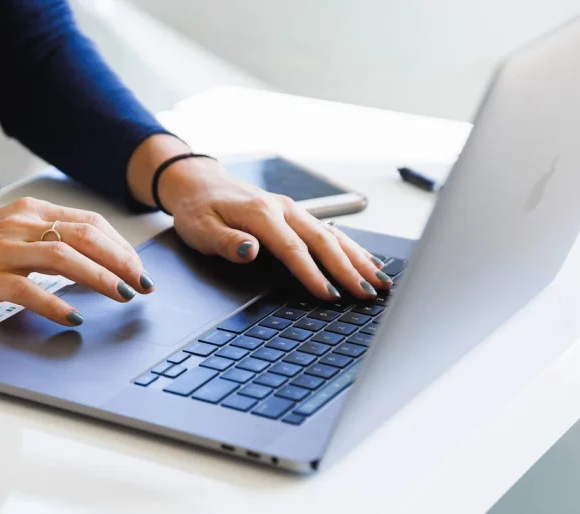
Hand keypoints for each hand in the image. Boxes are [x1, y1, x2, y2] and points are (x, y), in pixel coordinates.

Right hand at [0, 198, 154, 325]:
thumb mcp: (8, 231)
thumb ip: (45, 238)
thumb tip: (92, 261)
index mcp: (30, 211)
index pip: (91, 222)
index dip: (122, 246)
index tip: (140, 268)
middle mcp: (21, 224)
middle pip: (87, 236)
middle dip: (123, 262)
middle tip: (144, 285)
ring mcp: (3, 249)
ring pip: (66, 257)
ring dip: (102, 278)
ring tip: (124, 296)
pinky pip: (30, 289)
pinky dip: (57, 304)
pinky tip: (75, 318)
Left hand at [158, 158, 392, 300]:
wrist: (199, 183)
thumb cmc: (198, 209)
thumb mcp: (201, 229)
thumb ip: (227, 242)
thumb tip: (251, 251)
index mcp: (261, 214)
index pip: (293, 249)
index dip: (313, 274)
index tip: (330, 295)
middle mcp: (283, 209)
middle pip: (323, 241)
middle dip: (349, 269)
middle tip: (368, 294)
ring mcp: (293, 210)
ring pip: (333, 235)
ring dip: (358, 258)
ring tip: (380, 281)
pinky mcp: (296, 214)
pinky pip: (330, 230)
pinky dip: (351, 247)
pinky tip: (367, 261)